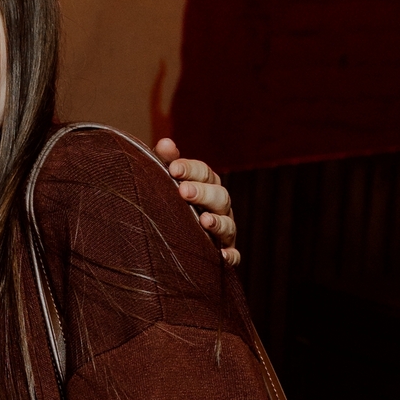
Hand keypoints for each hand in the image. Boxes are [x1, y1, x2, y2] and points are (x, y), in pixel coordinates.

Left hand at [154, 138, 239, 266]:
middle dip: (203, 193)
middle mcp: (219, 207)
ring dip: (218, 222)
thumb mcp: (168, 182)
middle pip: (219, 196)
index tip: (173, 169)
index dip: (190, 170)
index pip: (204, 173)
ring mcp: (224, 231)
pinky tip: (222, 256)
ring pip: (228, 224)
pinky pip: (234, 256)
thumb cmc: (170, 203)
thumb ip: (166, 162)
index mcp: (206, 186)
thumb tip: (165, 143)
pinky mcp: (225, 253)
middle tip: (183, 191)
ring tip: (204, 221)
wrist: (171, 240)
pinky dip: (231, 256)